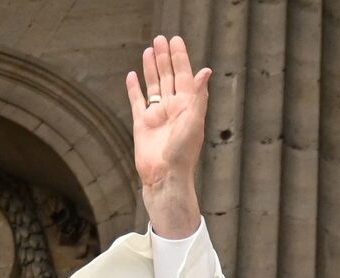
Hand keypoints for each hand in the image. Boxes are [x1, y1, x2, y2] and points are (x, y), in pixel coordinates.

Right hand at [125, 35, 211, 238]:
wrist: (165, 177)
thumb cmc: (183, 153)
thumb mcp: (194, 121)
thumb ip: (198, 95)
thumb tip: (206, 70)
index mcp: (188, 106)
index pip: (184, 75)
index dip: (180, 57)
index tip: (176, 40)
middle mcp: (174, 108)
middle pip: (168, 76)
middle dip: (165, 57)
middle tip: (161, 38)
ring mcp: (157, 115)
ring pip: (153, 85)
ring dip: (151, 68)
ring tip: (149, 50)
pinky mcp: (141, 124)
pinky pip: (137, 101)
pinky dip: (134, 88)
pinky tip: (132, 75)